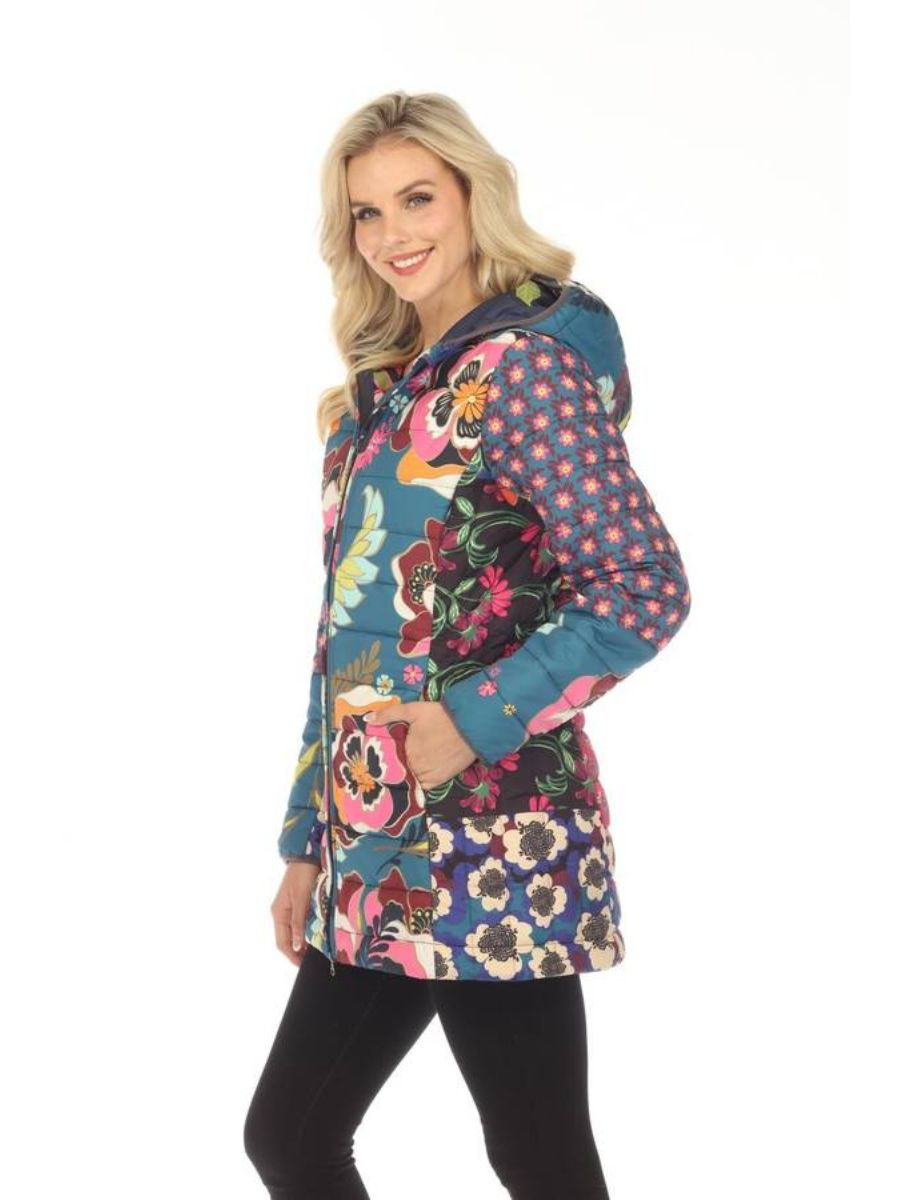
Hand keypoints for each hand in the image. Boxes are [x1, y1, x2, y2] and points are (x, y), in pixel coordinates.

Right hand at [271, 861, 318, 965]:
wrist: (307, 855)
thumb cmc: (303, 875)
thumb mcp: (301, 899)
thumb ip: (298, 923)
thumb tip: (295, 947)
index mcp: (279, 913)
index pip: (281, 942)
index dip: (291, 956)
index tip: (302, 966)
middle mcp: (280, 913)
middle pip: (285, 939)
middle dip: (296, 952)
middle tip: (310, 961)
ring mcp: (287, 908)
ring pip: (292, 932)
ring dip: (300, 943)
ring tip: (314, 951)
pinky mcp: (296, 904)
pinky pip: (297, 924)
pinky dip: (304, 932)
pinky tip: (314, 935)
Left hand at [363, 699, 477, 789]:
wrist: (471, 726)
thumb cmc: (440, 717)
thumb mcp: (413, 710)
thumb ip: (389, 714)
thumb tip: (367, 720)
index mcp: (405, 751)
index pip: (387, 760)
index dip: (382, 759)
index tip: (376, 757)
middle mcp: (414, 768)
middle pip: (398, 771)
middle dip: (392, 768)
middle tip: (387, 764)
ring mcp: (427, 776)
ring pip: (409, 781)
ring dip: (404, 777)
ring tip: (400, 771)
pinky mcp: (439, 781)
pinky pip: (422, 788)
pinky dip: (416, 785)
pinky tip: (413, 778)